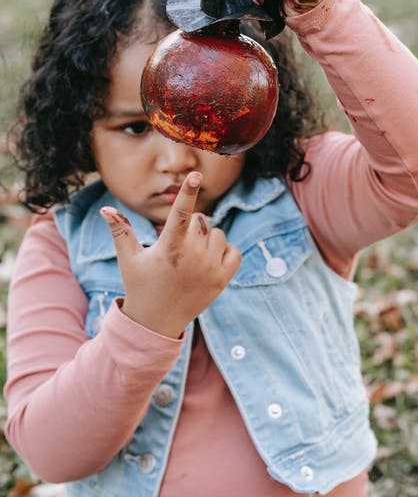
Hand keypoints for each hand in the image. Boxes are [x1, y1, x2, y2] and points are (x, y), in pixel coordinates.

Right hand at [100, 172, 240, 337]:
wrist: (157, 322)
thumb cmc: (140, 285)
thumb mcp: (128, 258)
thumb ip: (120, 231)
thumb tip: (105, 209)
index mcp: (169, 248)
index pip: (180, 213)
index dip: (187, 191)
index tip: (196, 173)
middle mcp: (192, 257)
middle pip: (202, 220)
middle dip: (192, 226)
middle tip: (179, 244)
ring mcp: (210, 269)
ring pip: (218, 234)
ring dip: (208, 238)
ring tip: (191, 254)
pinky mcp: (223, 280)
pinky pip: (233, 251)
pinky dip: (224, 251)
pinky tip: (208, 260)